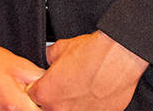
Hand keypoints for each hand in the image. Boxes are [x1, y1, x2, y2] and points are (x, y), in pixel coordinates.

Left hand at [29, 32, 146, 110]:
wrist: (119, 56)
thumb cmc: (93, 52)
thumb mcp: (59, 48)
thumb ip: (48, 59)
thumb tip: (48, 60)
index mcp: (46, 93)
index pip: (32, 96)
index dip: (40, 87)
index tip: (47, 83)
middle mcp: (61, 109)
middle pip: (50, 107)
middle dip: (55, 97)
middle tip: (66, 85)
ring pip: (69, 110)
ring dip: (72, 103)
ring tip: (82, 89)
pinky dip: (90, 105)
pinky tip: (94, 93)